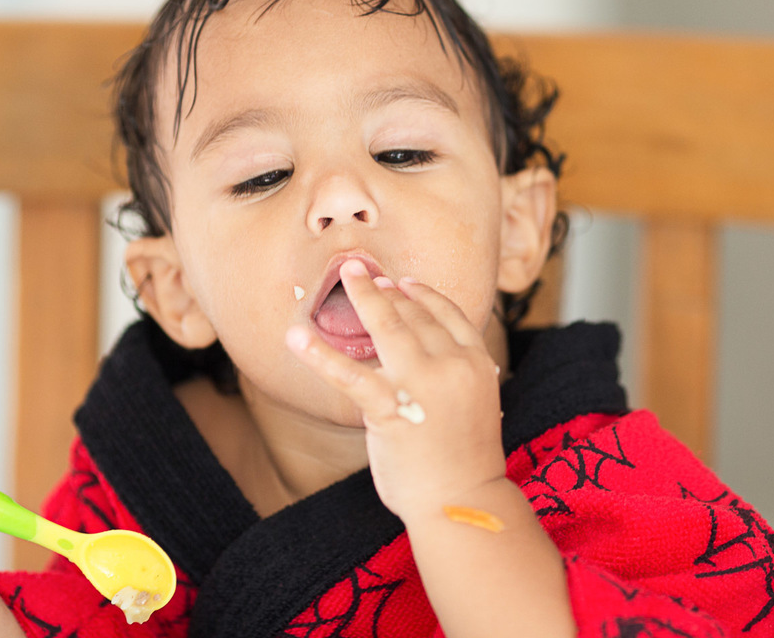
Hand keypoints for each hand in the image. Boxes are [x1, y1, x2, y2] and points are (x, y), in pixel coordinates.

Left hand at [287, 259, 506, 522]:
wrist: (463, 501)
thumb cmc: (465, 461)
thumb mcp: (476, 405)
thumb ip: (455, 377)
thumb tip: (430, 359)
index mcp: (477, 363)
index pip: (449, 314)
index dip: (423, 294)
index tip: (404, 282)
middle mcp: (453, 365)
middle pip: (416, 314)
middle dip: (387, 290)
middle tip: (363, 272)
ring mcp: (421, 383)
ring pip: (388, 326)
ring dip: (363, 297)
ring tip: (345, 277)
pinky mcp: (389, 407)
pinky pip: (348, 373)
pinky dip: (318, 353)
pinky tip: (296, 338)